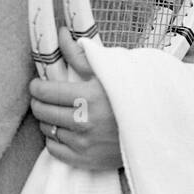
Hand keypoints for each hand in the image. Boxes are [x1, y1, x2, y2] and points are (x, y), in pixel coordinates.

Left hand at [28, 28, 121, 170]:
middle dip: (39, 101)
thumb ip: (79, 55)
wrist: (156, 127)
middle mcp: (83, 122)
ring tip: (60, 113)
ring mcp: (84, 144)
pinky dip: (55, 140)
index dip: (37, 86)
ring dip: (48, 120)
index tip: (39, 84)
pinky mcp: (86, 161)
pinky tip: (65, 131)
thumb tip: (60, 33)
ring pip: (46, 129)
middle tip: (47, 97)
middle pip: (41, 111)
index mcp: (87, 97)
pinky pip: (54, 150)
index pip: (43, 91)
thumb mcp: (108, 72)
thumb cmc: (131, 95)